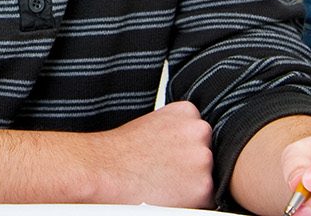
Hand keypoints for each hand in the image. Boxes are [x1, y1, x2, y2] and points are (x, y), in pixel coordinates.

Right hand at [80, 99, 213, 207]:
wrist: (103, 169)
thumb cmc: (120, 151)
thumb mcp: (152, 124)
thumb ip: (177, 129)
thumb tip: (188, 144)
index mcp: (187, 112)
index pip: (200, 133)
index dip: (185, 147)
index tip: (169, 153)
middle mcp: (200, 131)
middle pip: (206, 153)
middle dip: (191, 163)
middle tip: (165, 170)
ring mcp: (203, 158)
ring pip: (207, 175)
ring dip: (192, 181)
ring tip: (163, 181)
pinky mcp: (203, 186)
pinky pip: (205, 198)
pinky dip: (190, 199)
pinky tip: (166, 193)